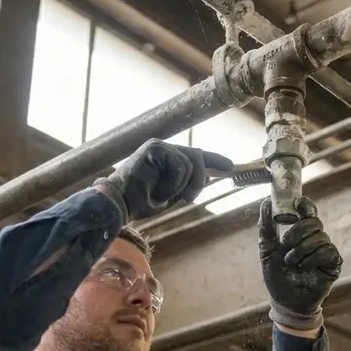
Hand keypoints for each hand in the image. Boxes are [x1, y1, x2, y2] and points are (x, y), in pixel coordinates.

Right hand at [97, 139, 233, 220]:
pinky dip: (173, 183)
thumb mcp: (172, 194)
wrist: (120, 204)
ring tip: (163, 195)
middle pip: (198, 157)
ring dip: (181, 186)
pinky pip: (180, 165)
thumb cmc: (140, 202)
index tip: (230, 168)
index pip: (196, 156)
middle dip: (199, 180)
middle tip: (188, 198)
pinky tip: (158, 189)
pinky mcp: (155, 147)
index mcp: (168, 159)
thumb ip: (188, 183)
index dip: (214, 160)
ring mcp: (160, 146)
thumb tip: (209, 177)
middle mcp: (165, 149)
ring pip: (191, 164)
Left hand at [258, 197, 342, 331]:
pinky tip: (305, 267)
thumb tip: (265, 202)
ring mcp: (325, 251)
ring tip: (291, 262)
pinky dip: (313, 258)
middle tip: (286, 244)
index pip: (308, 212)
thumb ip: (266, 227)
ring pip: (320, 236)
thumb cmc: (277, 276)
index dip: (305, 205)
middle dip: (298, 230)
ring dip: (302, 249)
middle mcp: (314, 239)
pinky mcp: (333, 264)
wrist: (286, 301)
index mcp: (300, 233)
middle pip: (314, 222)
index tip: (297, 204)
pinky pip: (328, 251)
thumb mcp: (267, 250)